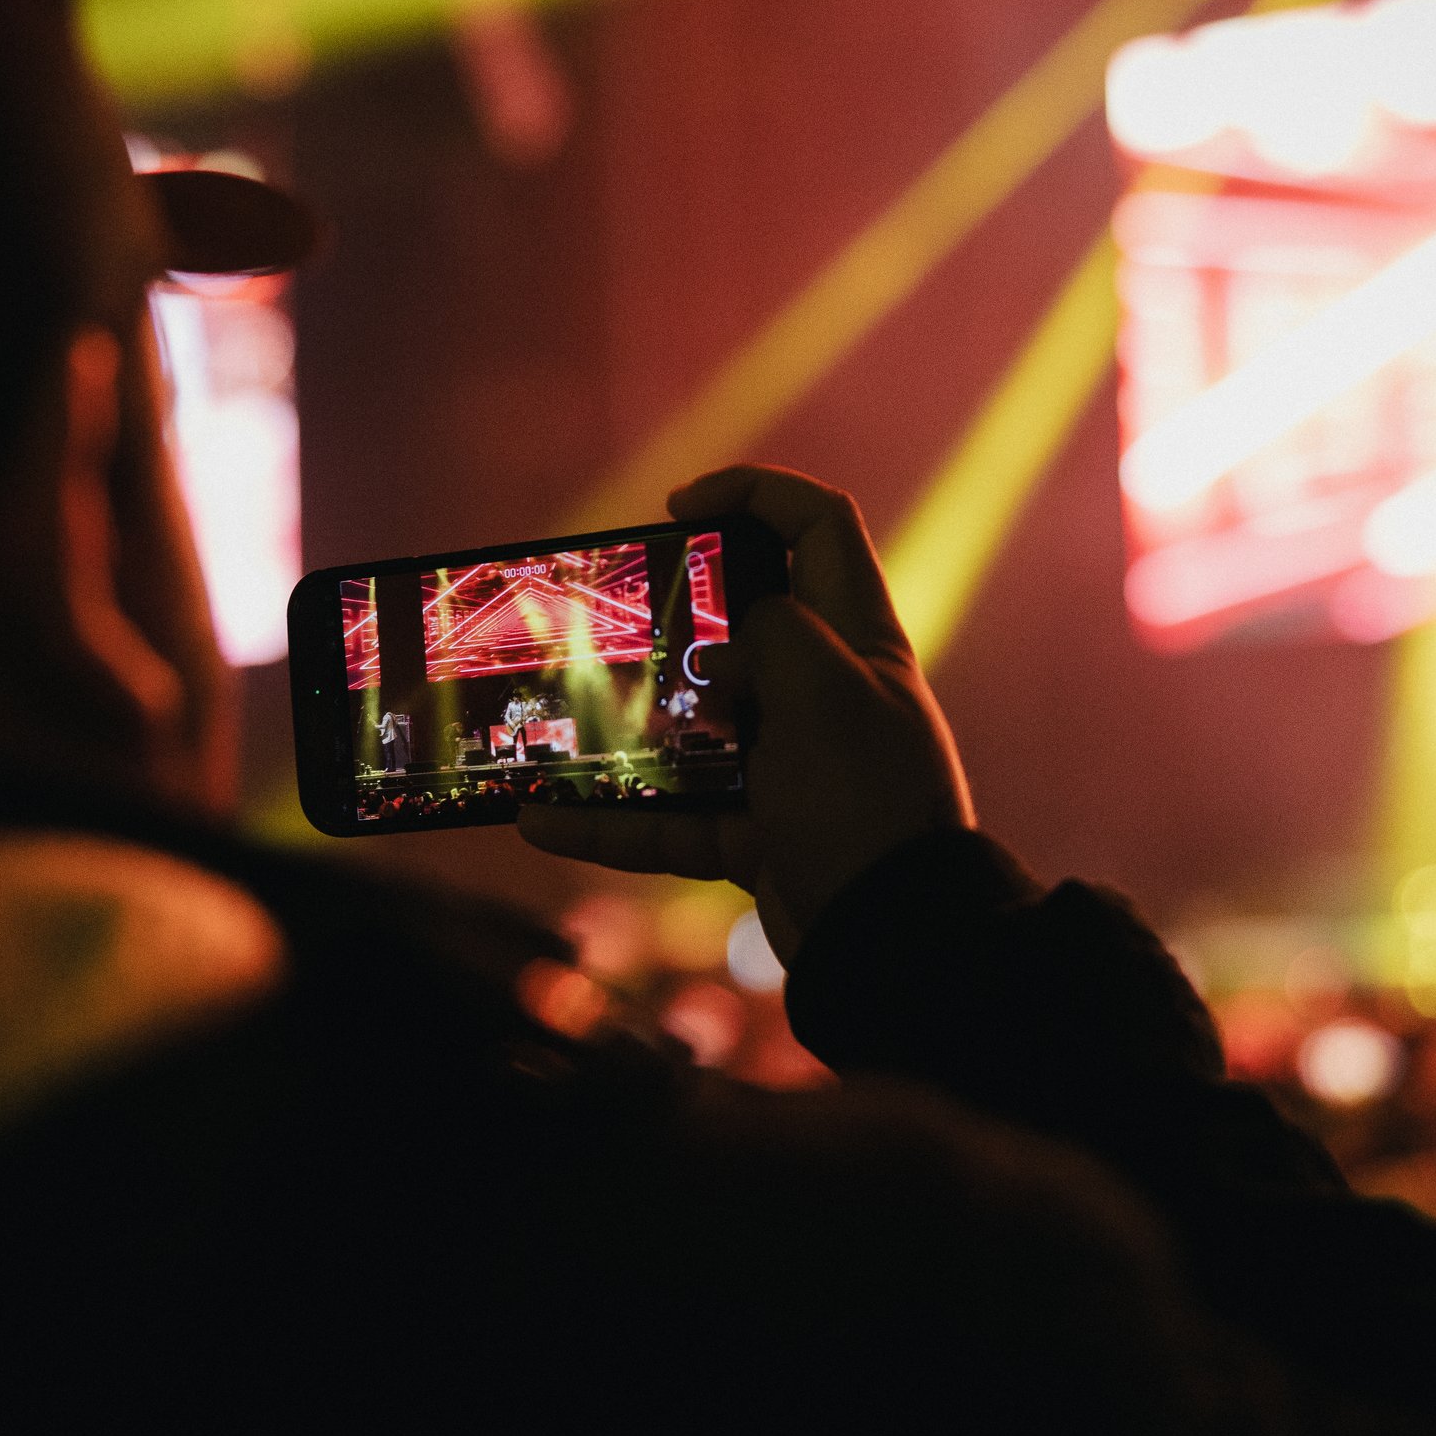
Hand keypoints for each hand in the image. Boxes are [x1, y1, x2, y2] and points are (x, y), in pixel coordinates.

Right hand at [519, 465, 970, 965]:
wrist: (894, 940)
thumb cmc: (867, 802)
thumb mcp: (824, 691)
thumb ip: (770, 636)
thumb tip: (723, 655)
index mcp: (857, 639)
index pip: (818, 528)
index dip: (754, 494)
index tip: (679, 508)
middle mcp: (825, 694)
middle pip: (739, 626)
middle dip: (669, 619)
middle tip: (608, 620)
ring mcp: (788, 766)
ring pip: (690, 729)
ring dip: (621, 732)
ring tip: (551, 724)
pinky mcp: (757, 833)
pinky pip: (669, 818)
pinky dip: (609, 822)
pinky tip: (541, 820)